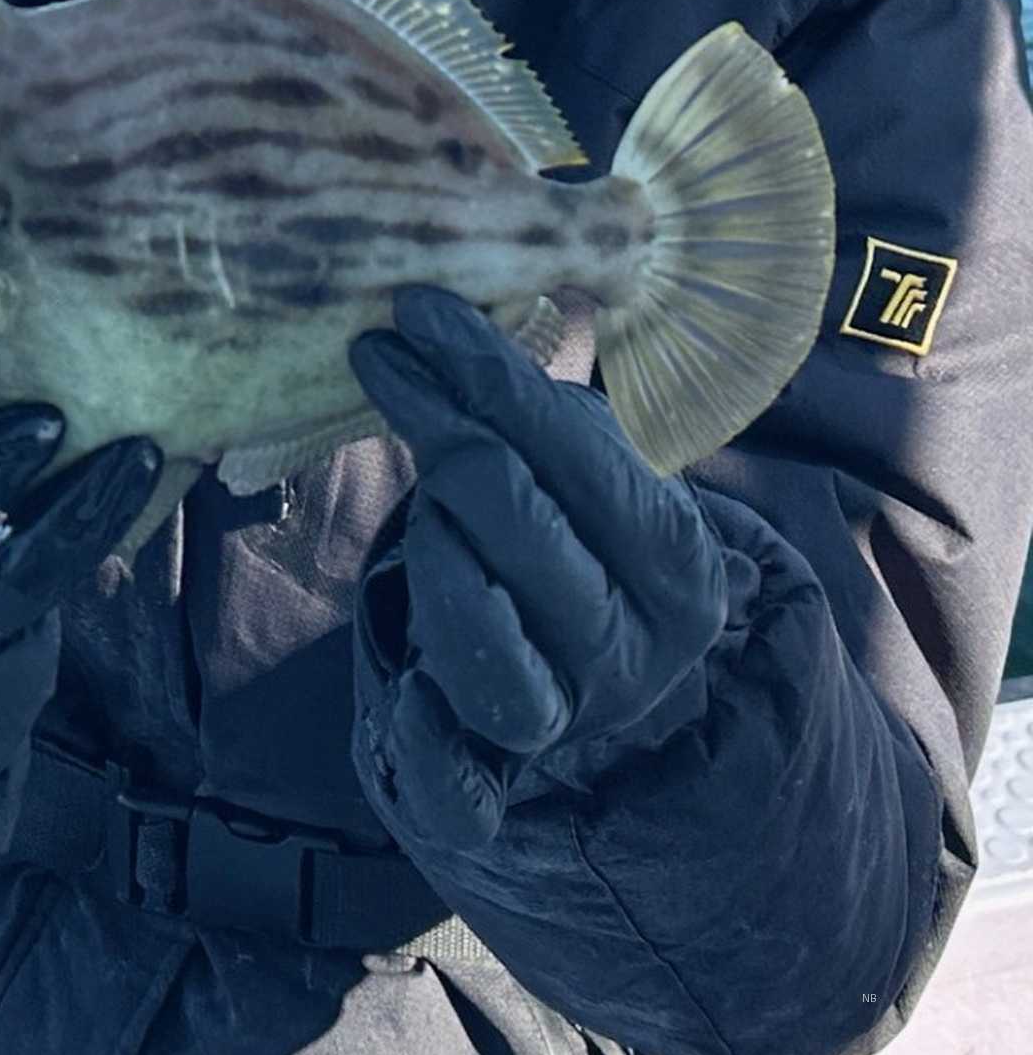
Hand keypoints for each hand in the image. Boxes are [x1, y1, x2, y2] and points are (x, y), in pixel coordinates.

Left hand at [348, 286, 758, 847]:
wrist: (611, 690)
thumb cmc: (588, 547)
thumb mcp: (600, 478)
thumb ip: (563, 412)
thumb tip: (542, 295)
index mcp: (676, 564)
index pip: (570, 450)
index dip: (485, 372)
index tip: (416, 308)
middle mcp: (633, 644)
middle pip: (505, 509)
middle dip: (437, 419)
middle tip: (379, 352)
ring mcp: (569, 706)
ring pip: (466, 602)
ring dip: (428, 527)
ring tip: (420, 484)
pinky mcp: (501, 760)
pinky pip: (456, 750)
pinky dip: (426, 720)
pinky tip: (408, 692)